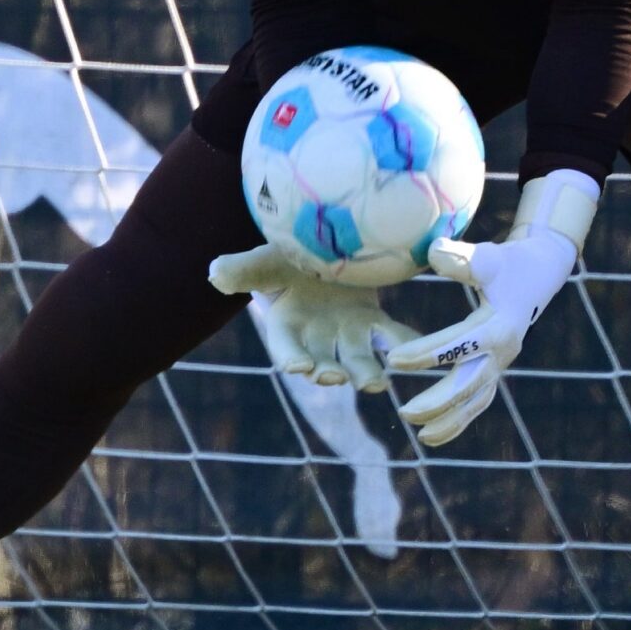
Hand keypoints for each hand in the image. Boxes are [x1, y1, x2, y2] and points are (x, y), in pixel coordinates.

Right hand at [208, 243, 419, 393]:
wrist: (320, 245)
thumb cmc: (285, 253)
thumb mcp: (265, 258)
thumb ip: (242, 269)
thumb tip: (214, 274)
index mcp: (287, 323)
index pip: (286, 346)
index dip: (291, 357)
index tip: (300, 367)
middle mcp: (317, 336)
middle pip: (323, 361)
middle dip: (329, 373)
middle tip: (335, 378)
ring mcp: (347, 332)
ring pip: (357, 358)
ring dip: (365, 374)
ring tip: (376, 384)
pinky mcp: (373, 321)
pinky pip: (391, 336)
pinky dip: (403, 345)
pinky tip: (415, 353)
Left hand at [385, 170, 599, 445]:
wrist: (537, 274)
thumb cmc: (506, 263)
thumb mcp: (488, 256)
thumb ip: (461, 258)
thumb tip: (433, 253)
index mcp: (499, 326)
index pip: (460, 344)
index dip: (427, 353)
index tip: (393, 360)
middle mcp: (503, 351)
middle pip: (470, 383)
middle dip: (439, 401)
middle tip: (404, 412)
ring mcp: (501, 364)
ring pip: (476, 400)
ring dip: (450, 420)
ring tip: (419, 435)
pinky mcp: (496, 368)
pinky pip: (478, 400)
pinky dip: (459, 419)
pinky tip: (432, 435)